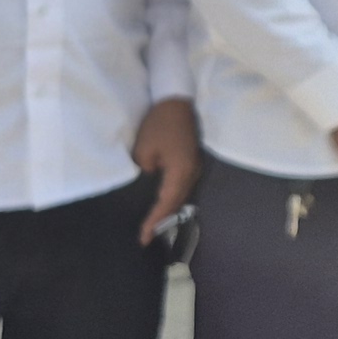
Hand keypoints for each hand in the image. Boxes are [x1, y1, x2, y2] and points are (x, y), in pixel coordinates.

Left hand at [132, 96, 201, 241]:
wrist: (175, 101)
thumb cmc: (158, 124)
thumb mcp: (143, 150)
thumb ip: (145, 172)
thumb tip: (146, 182)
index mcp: (181, 171)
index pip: (166, 203)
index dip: (154, 221)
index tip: (143, 237)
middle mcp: (192, 172)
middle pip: (177, 202)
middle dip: (162, 220)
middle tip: (146, 235)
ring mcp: (194, 166)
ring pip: (181, 195)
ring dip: (168, 210)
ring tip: (153, 224)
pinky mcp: (191, 161)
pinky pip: (182, 186)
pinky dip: (172, 197)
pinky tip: (162, 203)